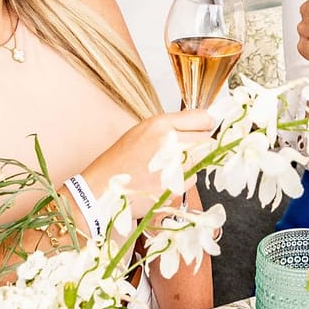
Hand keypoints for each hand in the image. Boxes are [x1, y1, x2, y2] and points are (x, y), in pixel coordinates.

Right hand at [82, 108, 215, 217]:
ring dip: (191, 164)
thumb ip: (171, 127)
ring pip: (201, 161)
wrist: (101, 190)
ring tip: (168, 168)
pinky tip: (163, 180)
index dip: (206, 125)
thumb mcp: (142, 132)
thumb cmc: (119, 161)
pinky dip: (182, 181)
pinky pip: (191, 180)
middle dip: (201, 146)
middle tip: (184, 152)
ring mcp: (172, 166)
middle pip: (207, 141)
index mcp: (160, 125)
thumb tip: (202, 124)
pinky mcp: (174, 187)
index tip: (206, 128)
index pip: (202, 118)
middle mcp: (168, 142)